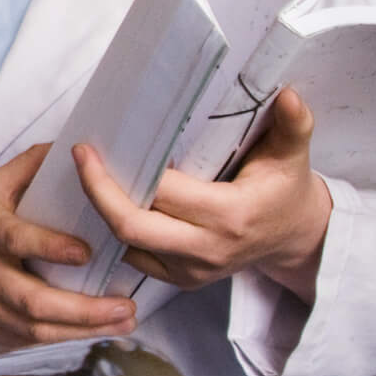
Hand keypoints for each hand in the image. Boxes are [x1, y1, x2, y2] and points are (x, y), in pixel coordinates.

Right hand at [0, 145, 136, 360]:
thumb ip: (28, 167)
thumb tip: (71, 145)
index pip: (15, 240)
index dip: (49, 248)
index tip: (85, 251)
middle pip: (31, 301)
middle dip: (82, 308)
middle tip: (125, 306)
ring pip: (36, 329)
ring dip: (85, 330)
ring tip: (125, 322)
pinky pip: (33, 341)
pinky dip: (68, 340)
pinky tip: (100, 332)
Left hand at [73, 86, 332, 300]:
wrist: (294, 238)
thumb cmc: (286, 190)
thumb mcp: (293, 155)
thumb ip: (294, 125)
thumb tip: (289, 95)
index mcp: (230, 215)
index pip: (162, 194)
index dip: (124, 172)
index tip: (93, 147)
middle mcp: (207, 249)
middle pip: (131, 227)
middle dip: (97, 193)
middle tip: (80, 159)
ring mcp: (192, 271)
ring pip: (127, 245)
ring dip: (102, 213)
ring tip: (85, 177)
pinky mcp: (181, 281)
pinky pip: (134, 259)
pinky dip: (115, 232)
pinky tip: (104, 202)